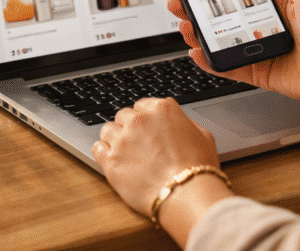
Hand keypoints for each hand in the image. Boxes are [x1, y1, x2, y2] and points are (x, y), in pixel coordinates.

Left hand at [93, 98, 220, 215]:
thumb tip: (176, 124)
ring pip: (108, 129)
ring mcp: (122, 139)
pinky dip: (103, 152)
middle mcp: (139, 120)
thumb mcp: (203, 136)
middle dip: (130, 127)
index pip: (143, 105)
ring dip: (115, 138)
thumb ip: (184, 124)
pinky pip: (97, 148)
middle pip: (124, 116)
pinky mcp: (111, 160)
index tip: (147, 128)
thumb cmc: (199, 168)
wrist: (187, 193)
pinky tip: (112, 158)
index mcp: (161, 109)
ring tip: (125, 152)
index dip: (145, 118)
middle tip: (138, 144)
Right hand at [170, 0, 299, 120]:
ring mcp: (259, 51)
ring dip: (199, 35)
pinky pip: (229, 67)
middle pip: (222, 19)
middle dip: (197, 13)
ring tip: (184, 28)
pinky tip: (197, 53)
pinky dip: (210, 62)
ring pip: (221, 42)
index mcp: (274, 7)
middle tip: (178, 6)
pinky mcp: (258, 72)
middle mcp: (263, 28)